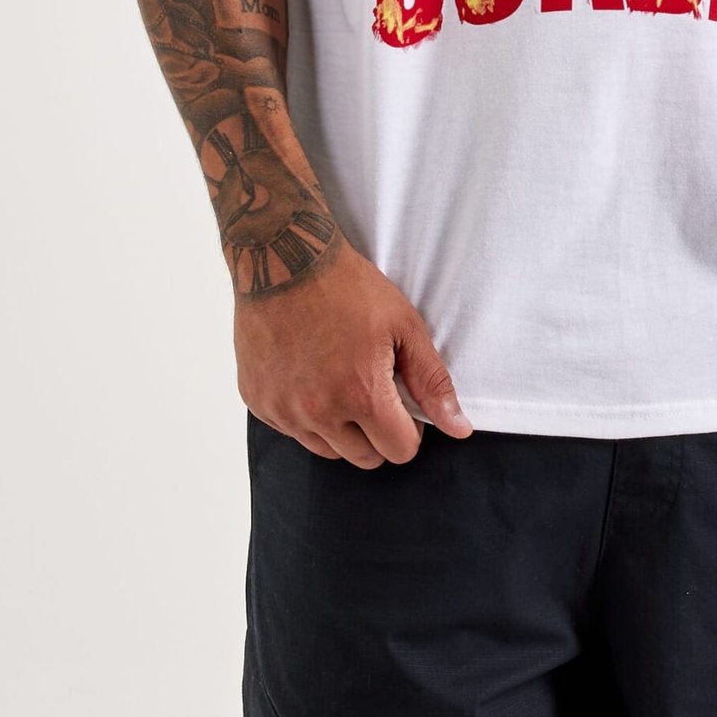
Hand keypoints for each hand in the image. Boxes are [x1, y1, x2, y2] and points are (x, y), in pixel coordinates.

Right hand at [235, 236, 473, 468]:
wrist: (284, 258)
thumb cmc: (348, 287)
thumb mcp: (403, 325)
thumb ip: (432, 382)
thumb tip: (459, 429)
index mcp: (361, 395)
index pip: (399, 451)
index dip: (409, 430)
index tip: (400, 403)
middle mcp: (319, 412)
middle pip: (364, 458)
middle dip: (377, 433)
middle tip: (372, 391)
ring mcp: (284, 410)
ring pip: (326, 450)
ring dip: (340, 429)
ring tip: (341, 381)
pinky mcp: (258, 401)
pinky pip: (291, 431)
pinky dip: (305, 415)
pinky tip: (310, 376)